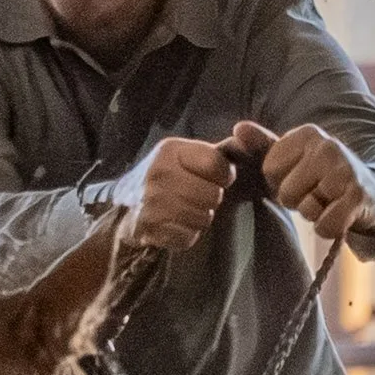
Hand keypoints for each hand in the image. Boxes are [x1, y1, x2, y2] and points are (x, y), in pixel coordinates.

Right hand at [105, 134, 236, 250]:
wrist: (126, 206)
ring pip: (203, 218)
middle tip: (197, 198)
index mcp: (172, 150)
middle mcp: (159, 172)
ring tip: (186, 211)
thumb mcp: (186, 156)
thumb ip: (218, 151)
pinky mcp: (149, 227)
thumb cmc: (166, 178)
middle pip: (214, 195)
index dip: (224, 176)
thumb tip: (248, 137)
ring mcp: (152, 201)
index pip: (218, 165)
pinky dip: (187, 236)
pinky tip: (175, 226)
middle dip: (211, 201)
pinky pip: (188, 238)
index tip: (214, 179)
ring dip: (200, 219)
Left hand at [233, 120, 374, 241]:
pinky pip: (325, 226)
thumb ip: (263, 146)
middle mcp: (327, 145)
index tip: (300, 179)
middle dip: (298, 202)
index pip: (269, 171)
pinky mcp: (358, 195)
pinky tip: (340, 215)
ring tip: (330, 202)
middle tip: (317, 193)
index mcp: (306, 133)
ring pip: (306, 210)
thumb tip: (238, 129)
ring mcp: (345, 169)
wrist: (372, 194)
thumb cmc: (322, 177)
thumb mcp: (293, 159)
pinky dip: (329, 229)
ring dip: (315, 215)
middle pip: (286, 193)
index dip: (280, 184)